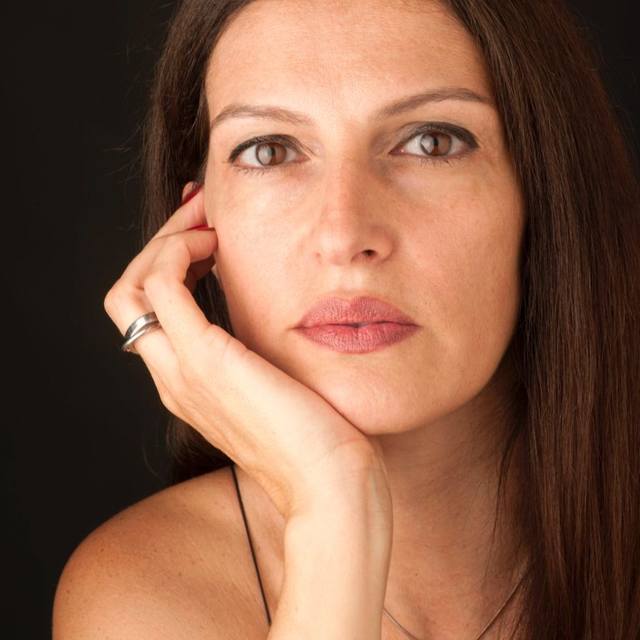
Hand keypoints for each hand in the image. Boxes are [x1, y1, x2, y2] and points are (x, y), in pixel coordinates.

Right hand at [104, 183, 390, 521]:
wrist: (330, 488)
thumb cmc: (320, 442)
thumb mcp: (282, 388)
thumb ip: (264, 357)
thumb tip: (276, 316)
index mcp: (191, 385)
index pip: (152, 313)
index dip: (171, 265)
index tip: (208, 233)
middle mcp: (174, 378)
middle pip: (131, 295)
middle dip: (162, 245)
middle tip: (202, 215)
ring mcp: (183, 370)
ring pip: (133, 286)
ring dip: (166, 241)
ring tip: (207, 223)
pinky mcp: (206, 360)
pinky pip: (161, 286)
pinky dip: (177, 251)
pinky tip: (215, 243)